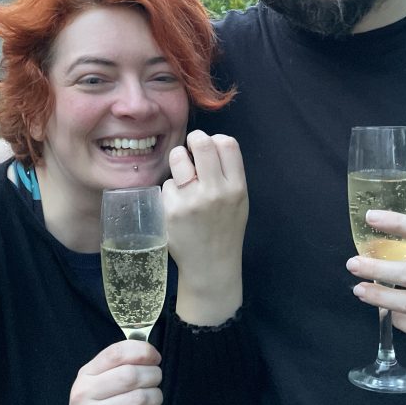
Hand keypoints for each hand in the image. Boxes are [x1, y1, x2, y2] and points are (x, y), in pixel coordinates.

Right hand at [44, 341, 164, 404]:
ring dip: (156, 398)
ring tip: (154, 400)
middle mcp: (84, 395)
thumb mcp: (95, 384)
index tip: (155, 357)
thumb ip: (118, 367)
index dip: (142, 351)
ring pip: (139, 399)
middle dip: (154, 375)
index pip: (116, 353)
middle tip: (156, 381)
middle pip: (131, 375)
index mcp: (85, 375)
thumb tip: (150, 354)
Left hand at [162, 131, 247, 324]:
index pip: (227, 144)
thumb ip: (229, 173)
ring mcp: (191, 201)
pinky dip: (170, 190)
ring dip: (178, 161)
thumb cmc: (225, 228)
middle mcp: (215, 192)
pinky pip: (166, 184)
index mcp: (236, 188)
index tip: (208, 147)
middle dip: (193, 140)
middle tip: (190, 150)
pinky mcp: (170, 211)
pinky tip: (177, 204)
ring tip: (182, 176)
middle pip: (201, 143)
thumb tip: (208, 142)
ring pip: (178, 158)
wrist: (211, 265)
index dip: (215, 139)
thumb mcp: (240, 200)